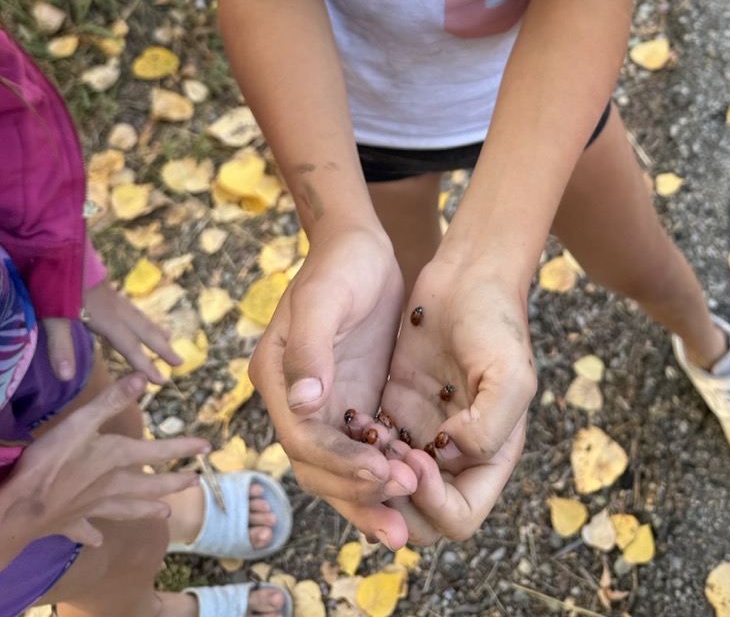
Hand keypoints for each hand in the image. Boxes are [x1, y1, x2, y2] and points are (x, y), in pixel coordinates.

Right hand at [0, 373, 209, 564]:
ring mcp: (92, 508)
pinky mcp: (70, 523)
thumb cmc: (51, 462)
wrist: (20, 508)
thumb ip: (112, 400)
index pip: (159, 450)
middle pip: (149, 485)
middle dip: (173, 482)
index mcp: (117, 459)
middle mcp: (111, 486)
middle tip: (194, 482)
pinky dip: (94, 533)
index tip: (207, 448)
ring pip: (127, 509)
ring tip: (165, 512)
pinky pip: (87, 530)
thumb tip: (145, 378)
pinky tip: (100, 539)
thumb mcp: (81, 422)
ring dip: (146, 509)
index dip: (183, 447)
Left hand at [42, 279, 182, 384]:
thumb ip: (61, 346)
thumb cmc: (53, 283)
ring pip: (140, 316)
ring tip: (169, 338)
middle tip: (181, 361)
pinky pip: (131, 308)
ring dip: (155, 330)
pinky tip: (136, 315)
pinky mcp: (105, 289)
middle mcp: (115, 308)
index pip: (130, 346)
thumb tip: (68, 378)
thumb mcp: (52, 317)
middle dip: (162, 347)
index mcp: (106, 317)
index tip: (163, 380)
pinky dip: (141, 316)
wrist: (57, 247)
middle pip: (144, 330)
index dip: (146, 364)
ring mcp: (113, 297)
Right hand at [249, 226, 417, 547]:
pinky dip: (383, 471)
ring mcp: (323, 404)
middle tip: (399, 518)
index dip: (341, 463)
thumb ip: (310, 348)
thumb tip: (304, 402)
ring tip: (405, 523)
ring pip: (340, 467)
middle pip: (318, 466)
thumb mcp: (323, 297)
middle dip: (356, 494)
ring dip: (369, 496)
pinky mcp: (352, 401)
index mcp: (277, 378)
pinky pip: (364, 449)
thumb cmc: (340, 263)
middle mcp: (294, 400)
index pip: (305, 439)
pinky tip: (414, 487)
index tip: (382, 474)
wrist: (359, 244)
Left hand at [378, 258, 536, 541]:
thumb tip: (447, 456)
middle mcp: (456, 454)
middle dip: (394, 499)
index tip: (418, 457)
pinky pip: (371, 447)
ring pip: (388, 486)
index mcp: (491, 456)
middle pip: (419, 516)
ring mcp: (422, 432)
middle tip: (382, 455)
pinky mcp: (395, 408)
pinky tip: (354, 417)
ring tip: (367, 432)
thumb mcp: (509, 374)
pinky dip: (358, 445)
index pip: (458, 518)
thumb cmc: (496, 321)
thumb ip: (489, 427)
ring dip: (372, 474)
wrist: (468, 273)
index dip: (433, 504)